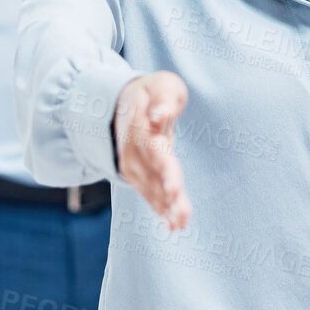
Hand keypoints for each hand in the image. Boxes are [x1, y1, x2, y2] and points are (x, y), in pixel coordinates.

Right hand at [114, 71, 190, 230]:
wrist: (126, 101)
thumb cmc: (154, 93)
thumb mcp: (162, 85)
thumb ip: (164, 99)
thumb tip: (158, 118)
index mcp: (142, 127)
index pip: (153, 151)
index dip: (165, 171)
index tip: (176, 189)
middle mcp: (133, 149)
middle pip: (152, 176)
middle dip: (167, 197)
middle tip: (183, 217)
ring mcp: (131, 163)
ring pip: (149, 189)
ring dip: (165, 208)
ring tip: (181, 224)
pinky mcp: (135, 173)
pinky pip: (147, 193)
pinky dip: (160, 209)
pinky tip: (173, 225)